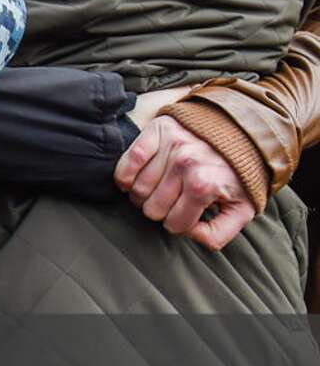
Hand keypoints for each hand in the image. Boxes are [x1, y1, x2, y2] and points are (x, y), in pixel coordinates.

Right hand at [115, 114, 256, 249]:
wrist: (241, 134)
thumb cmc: (237, 176)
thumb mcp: (242, 210)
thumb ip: (219, 233)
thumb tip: (189, 234)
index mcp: (204, 187)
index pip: (174, 224)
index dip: (180, 225)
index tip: (186, 216)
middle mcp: (184, 165)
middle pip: (152, 209)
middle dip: (160, 211)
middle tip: (171, 204)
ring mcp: (169, 146)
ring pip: (137, 189)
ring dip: (143, 196)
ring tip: (156, 192)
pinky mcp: (157, 131)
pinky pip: (129, 161)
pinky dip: (125, 176)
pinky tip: (133, 182)